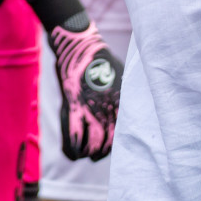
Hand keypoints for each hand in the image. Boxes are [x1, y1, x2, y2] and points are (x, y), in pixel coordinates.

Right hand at [48, 22, 121, 161]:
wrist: (81, 46)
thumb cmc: (100, 59)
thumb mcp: (120, 76)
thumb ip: (123, 95)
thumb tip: (128, 107)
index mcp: (121, 104)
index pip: (122, 134)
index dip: (114, 145)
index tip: (109, 148)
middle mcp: (109, 110)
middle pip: (107, 143)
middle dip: (101, 152)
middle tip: (95, 154)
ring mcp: (91, 109)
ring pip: (92, 144)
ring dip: (88, 153)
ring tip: (85, 154)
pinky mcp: (74, 106)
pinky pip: (73, 136)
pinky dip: (72, 149)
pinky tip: (73, 155)